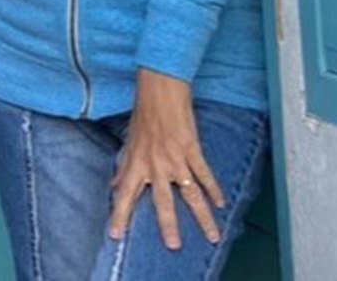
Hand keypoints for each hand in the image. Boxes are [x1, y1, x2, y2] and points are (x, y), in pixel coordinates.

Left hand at [109, 69, 224, 249]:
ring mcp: (175, 158)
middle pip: (162, 201)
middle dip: (168, 225)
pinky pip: (204, 174)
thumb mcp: (129, 142)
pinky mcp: (191, 149)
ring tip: (212, 236)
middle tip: (174, 246)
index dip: (120, 215)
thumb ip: (124, 167)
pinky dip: (214, 189)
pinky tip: (221, 203)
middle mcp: (155, 164)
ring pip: (190, 194)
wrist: (160, 89)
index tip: (116, 236)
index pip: (125, 195)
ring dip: (202, 216)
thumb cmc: (143, 113)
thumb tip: (115, 187)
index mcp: (136, 163)